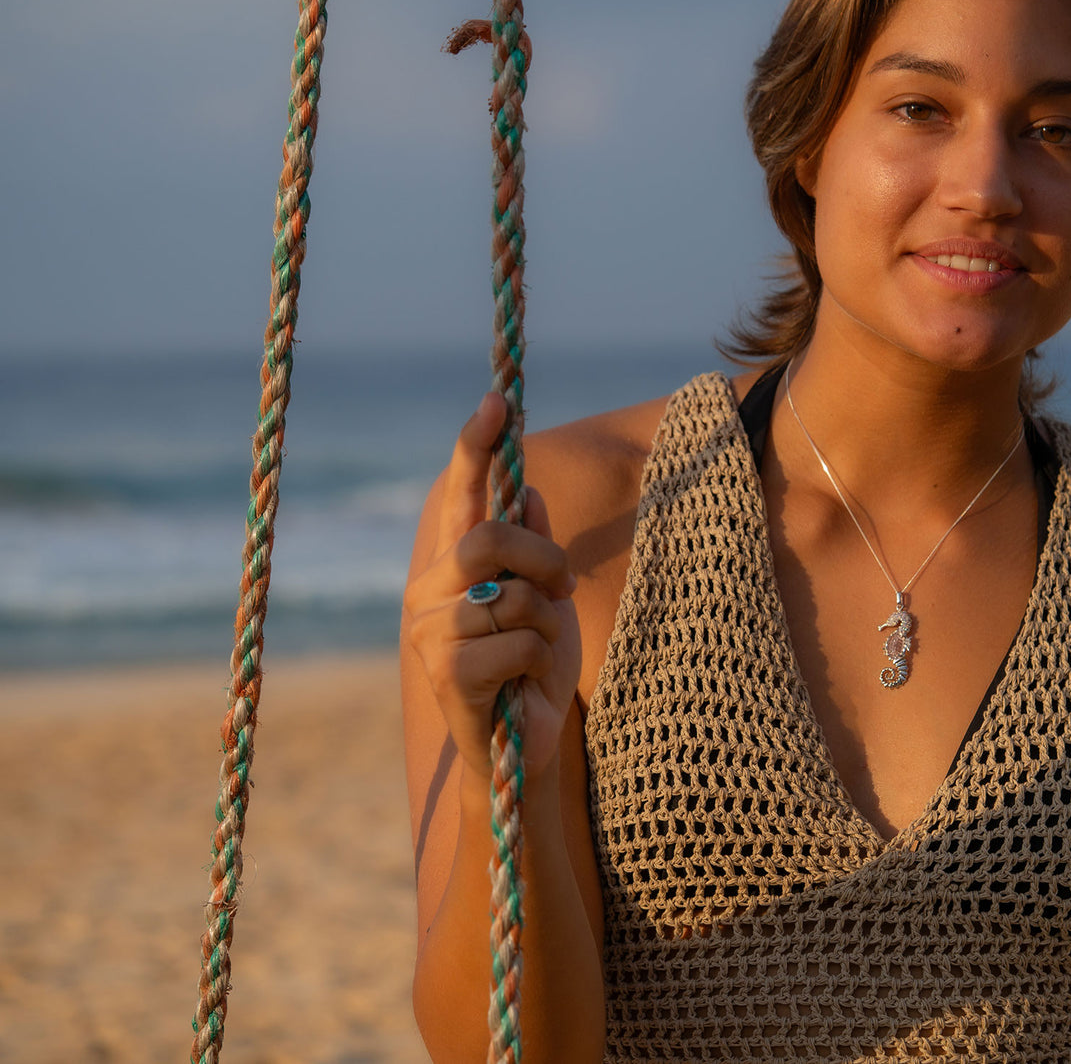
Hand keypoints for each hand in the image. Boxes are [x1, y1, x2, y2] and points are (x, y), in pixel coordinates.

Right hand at [403, 393, 582, 779]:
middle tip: (564, 591)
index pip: (460, 493)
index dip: (475, 446)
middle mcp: (429, 591)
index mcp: (454, 566)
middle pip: (489, 537)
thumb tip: (532, 490)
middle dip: (542, 560)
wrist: (525, 748)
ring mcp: (431, 633)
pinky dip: (539, 660)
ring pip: (512, 595)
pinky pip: (517, 641)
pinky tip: (525, 684)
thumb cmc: (535, 670)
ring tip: (536, 655)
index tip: (497, 400)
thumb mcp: (549, 601)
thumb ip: (536, 547)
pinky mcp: (446, 674)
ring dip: (546, 626)